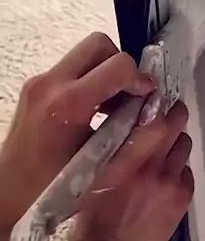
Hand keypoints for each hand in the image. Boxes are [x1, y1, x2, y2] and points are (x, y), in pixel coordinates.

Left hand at [0, 32, 155, 240]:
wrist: (7, 195)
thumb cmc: (52, 190)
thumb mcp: (103, 169)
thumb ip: (132, 134)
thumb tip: (153, 110)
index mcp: (68, 104)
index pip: (118, 65)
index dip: (140, 79)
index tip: (147, 96)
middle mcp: (50, 84)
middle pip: (99, 45)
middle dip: (121, 66)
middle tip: (130, 94)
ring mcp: (39, 83)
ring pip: (85, 54)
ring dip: (106, 72)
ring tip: (114, 106)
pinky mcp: (35, 87)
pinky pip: (71, 69)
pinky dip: (90, 80)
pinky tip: (96, 111)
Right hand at [70, 101, 193, 240]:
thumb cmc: (94, 214)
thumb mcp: (93, 174)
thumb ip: (114, 144)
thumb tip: (133, 117)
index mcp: (127, 161)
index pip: (155, 120)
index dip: (158, 105)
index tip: (155, 98)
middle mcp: (154, 169)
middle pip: (176, 127)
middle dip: (172, 116)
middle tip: (165, 116)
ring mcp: (172, 184)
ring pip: (184, 146)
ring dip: (175, 142)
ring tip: (162, 149)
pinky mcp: (183, 199)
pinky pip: (187, 171)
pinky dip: (178, 168)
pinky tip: (165, 175)